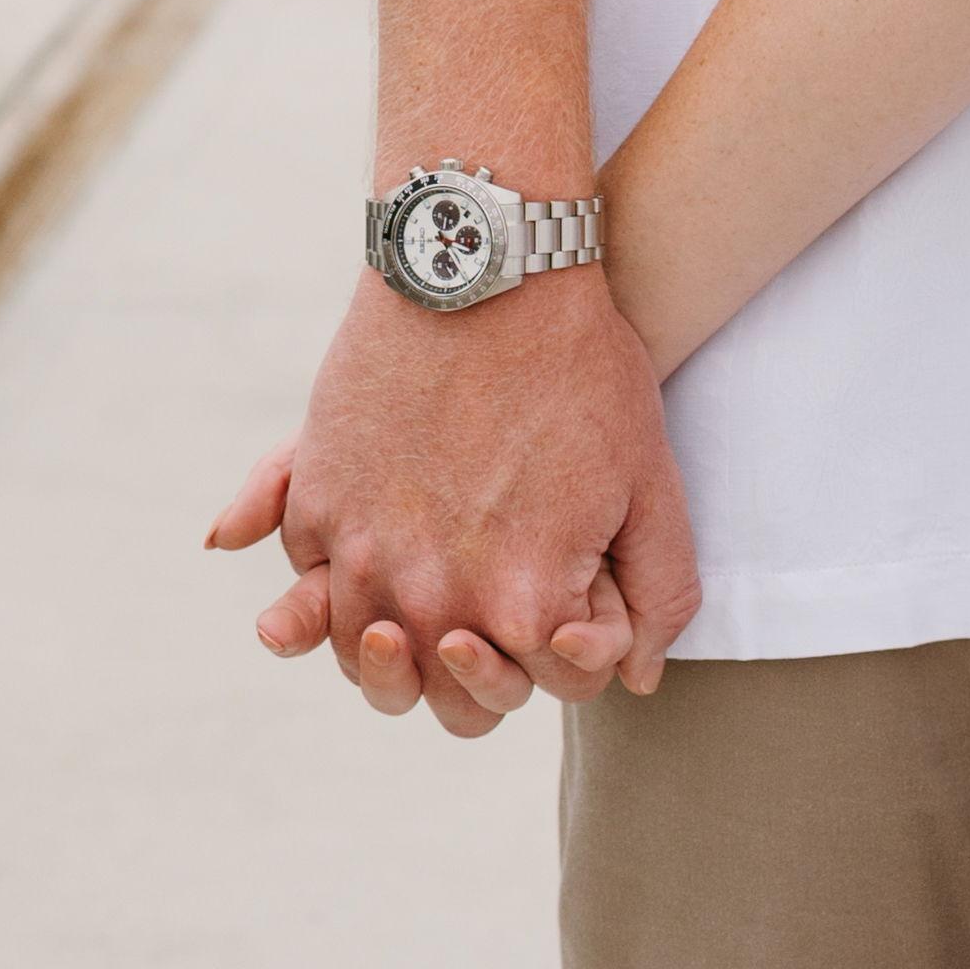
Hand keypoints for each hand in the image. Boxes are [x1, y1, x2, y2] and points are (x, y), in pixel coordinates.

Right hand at [203, 268, 696, 741]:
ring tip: (427, 606)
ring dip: (395, 652)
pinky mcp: (317, 502)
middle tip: (489, 636)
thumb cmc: (583, 370)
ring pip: (365, 657)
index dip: (561, 660)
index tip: (567, 614)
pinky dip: (331, 589)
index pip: (538, 689)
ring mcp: (363, 555)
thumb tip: (635, 679)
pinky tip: (372, 558)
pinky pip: (312, 584)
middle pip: (445, 702)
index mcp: (520, 606)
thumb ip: (657, 593)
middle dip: (477, 683)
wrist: (490, 266)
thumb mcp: (649, 482)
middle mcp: (431, 599)